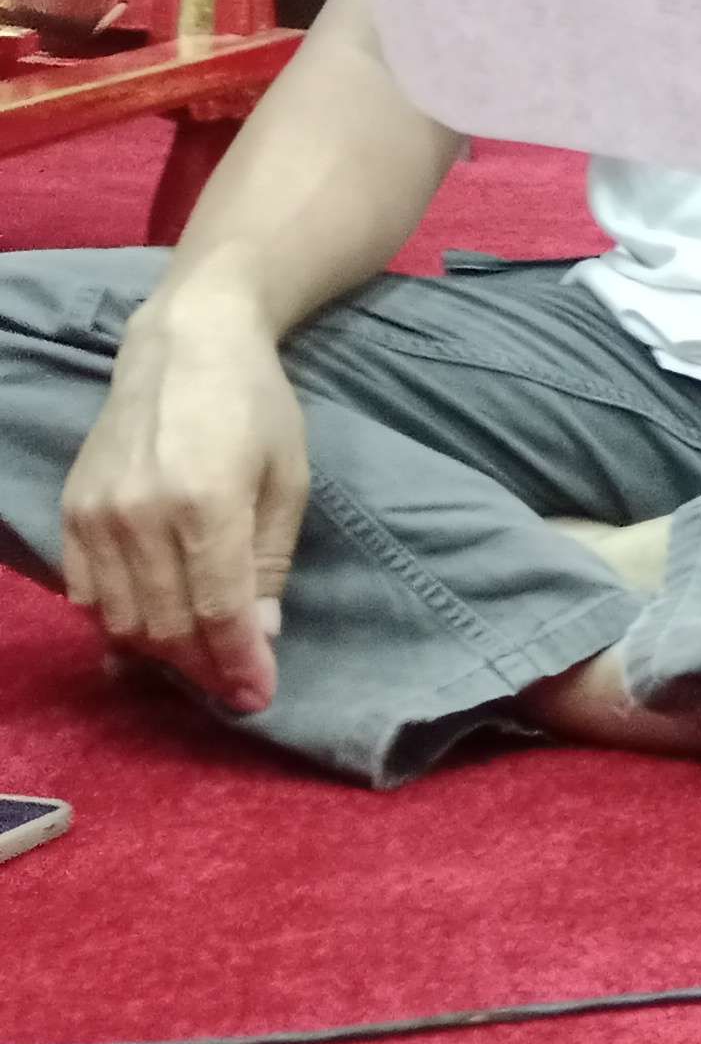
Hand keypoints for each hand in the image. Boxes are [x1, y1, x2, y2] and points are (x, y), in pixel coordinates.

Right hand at [58, 289, 308, 714]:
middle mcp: (139, 515)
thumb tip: (259, 637)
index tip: (258, 697)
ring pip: (121, 618)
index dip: (237, 664)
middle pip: (165, 625)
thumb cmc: (255, 408)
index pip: (217, 612)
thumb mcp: (288, 481)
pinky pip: (87, 593)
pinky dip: (116, 625)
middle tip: (235, 688)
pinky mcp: (70, 511)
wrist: (185, 346)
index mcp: (205, 505)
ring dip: (161, 655)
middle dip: (204, 669)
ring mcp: (96, 515)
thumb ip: (269, 562)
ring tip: (199, 666)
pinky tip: (147, 638)